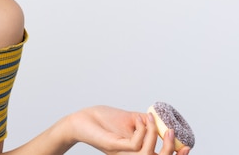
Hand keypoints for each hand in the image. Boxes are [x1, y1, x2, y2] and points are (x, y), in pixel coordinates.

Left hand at [67, 106, 190, 154]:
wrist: (82, 120)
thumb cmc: (103, 121)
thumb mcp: (129, 121)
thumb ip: (145, 123)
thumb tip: (161, 119)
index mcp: (135, 153)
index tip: (188, 146)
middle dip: (169, 150)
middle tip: (172, 132)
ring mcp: (122, 154)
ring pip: (147, 154)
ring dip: (153, 135)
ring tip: (150, 119)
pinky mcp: (114, 146)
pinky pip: (135, 144)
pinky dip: (141, 130)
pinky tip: (138, 118)